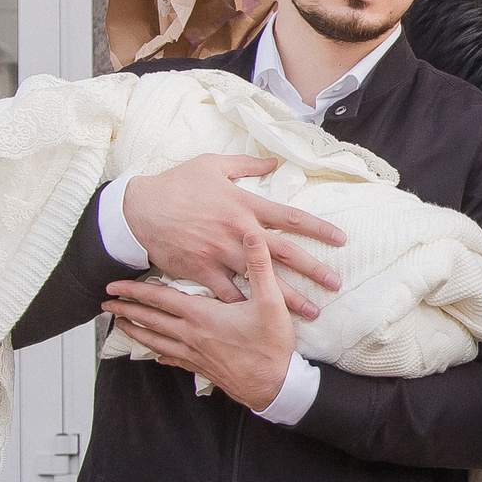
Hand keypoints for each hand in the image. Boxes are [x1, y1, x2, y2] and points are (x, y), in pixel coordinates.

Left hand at [104, 232, 297, 411]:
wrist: (274, 385)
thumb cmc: (271, 345)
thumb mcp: (270, 301)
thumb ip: (258, 266)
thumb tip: (250, 235)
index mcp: (201, 315)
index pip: (158, 299)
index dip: (134, 290)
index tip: (113, 285)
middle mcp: (191, 335)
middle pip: (150, 320)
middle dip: (125, 310)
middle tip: (106, 304)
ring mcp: (194, 354)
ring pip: (155, 342)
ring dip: (135, 332)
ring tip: (120, 326)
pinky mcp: (202, 369)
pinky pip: (174, 360)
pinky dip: (161, 355)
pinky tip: (157, 357)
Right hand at [121, 154, 343, 320]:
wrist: (140, 209)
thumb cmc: (176, 184)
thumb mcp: (212, 164)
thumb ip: (246, 164)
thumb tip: (273, 161)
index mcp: (244, 205)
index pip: (290, 218)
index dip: (318, 228)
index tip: (340, 240)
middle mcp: (238, 232)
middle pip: (284, 253)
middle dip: (313, 270)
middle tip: (335, 285)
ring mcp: (220, 254)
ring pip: (261, 280)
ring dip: (287, 298)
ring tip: (310, 313)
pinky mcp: (202, 271)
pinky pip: (228, 294)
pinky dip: (246, 308)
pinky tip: (263, 320)